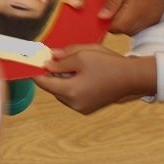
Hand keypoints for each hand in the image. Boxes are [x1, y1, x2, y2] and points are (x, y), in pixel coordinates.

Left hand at [33, 44, 156, 114]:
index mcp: (71, 91)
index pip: (44, 83)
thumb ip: (61, 59)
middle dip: (52, 74)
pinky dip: (71, 85)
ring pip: (62, 92)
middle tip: (56, 59)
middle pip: (52, 88)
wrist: (132, 77)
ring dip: (62, 79)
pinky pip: (72, 96)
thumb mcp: (82, 55)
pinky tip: (80, 73)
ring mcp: (82, 108)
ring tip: (73, 65)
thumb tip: (46, 61)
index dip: (37, 71)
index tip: (31, 61)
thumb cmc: (108, 64)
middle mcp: (74, 104)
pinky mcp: (88, 107)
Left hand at [99, 0, 163, 35]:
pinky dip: (134, 23)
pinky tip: (131, 11)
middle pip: (127, 30)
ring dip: (125, 25)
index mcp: (138, 7)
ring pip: (134, 31)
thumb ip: (112, 2)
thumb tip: (102, 17)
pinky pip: (141, 28)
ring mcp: (153, 19)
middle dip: (117, 24)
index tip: (105, 15)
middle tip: (114, 10)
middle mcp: (148, 16)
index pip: (120, 26)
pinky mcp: (156, 19)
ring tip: (123, 9)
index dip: (110, 24)